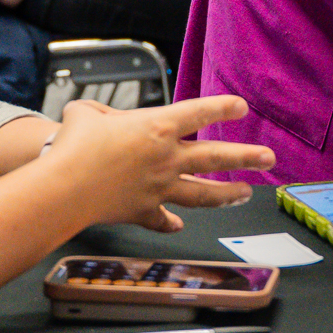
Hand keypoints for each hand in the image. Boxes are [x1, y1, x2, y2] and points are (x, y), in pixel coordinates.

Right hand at [37, 95, 272, 233]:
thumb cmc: (72, 146)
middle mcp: (166, 158)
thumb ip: (98, 113)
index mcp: (156, 126)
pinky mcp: (144, 211)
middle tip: (268, 158)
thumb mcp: (84, 113)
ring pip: (203, 192)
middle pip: (215, 156)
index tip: (241, 108)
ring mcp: (159, 188)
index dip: (222, 108)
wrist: (64, 187)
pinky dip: (171, 222)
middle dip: (246, 157)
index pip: (198, 112)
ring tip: (244, 193)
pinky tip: (178, 224)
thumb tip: (94, 118)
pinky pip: (163, 219)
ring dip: (226, 194)